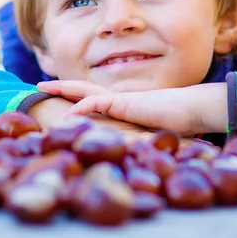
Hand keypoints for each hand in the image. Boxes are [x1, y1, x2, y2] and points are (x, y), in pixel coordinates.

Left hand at [37, 80, 228, 136]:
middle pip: (85, 89)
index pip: (96, 99)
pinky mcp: (126, 103)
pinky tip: (67, 113)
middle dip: (63, 86)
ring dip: (64, 89)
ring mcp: (122, 99)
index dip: (78, 98)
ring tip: (44, 87)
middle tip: (42, 84)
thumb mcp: (154, 133)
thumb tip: (134, 153)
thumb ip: (141, 138)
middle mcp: (120, 99)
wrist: (194, 109)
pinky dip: (81, 107)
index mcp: (124, 106)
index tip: (62, 100)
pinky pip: (98, 103)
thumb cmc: (180, 122)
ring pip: (86, 91)